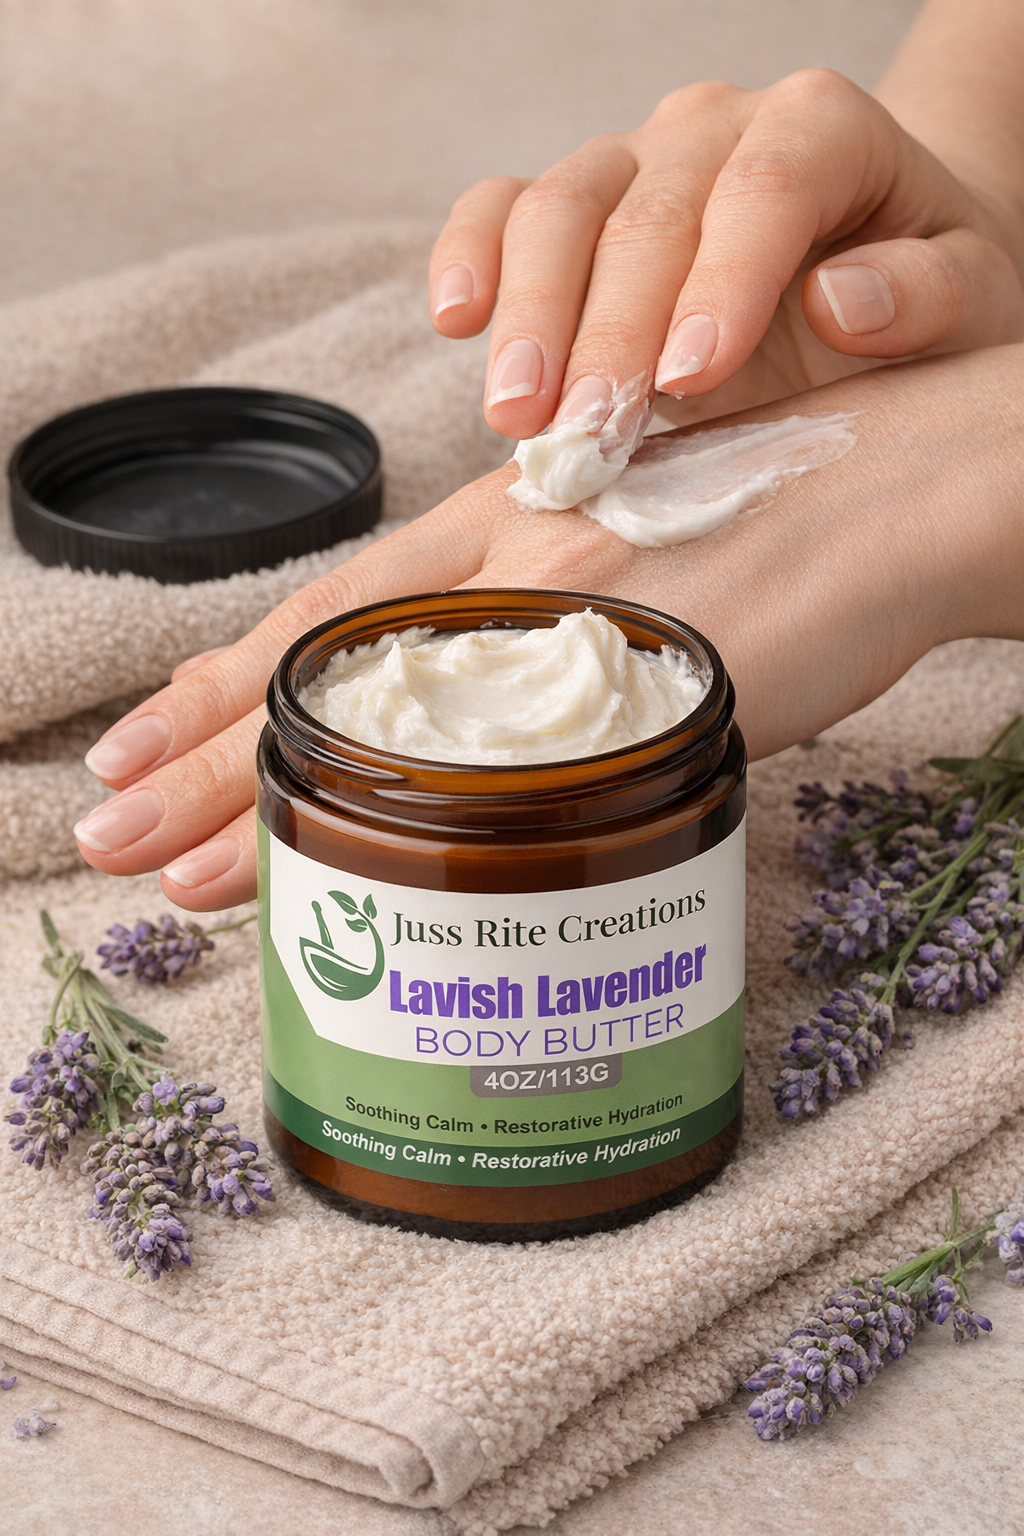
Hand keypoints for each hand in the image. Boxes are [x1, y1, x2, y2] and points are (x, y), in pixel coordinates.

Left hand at [74, 346, 1023, 911]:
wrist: (914, 485)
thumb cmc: (803, 514)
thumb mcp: (654, 555)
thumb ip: (572, 623)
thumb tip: (520, 713)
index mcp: (510, 522)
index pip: (336, 608)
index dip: (234, 671)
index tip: (151, 725)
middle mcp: (504, 561)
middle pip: (314, 669)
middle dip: (198, 749)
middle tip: (104, 818)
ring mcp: (552, 622)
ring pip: (362, 725)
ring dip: (251, 804)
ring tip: (159, 872)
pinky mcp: (619, 684)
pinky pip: (473, 779)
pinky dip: (382, 838)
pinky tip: (317, 879)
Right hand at [429, 69, 1023, 435]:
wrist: (866, 272)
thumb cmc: (918, 296)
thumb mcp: (970, 301)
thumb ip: (927, 296)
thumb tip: (841, 303)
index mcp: (821, 130)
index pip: (764, 187)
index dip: (721, 280)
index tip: (691, 378)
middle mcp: (716, 130)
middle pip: (646, 212)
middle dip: (608, 331)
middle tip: (587, 435)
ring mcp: (633, 162)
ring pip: (560, 209)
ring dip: (531, 320)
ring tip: (519, 419)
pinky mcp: (577, 208)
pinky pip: (503, 209)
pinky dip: (471, 259)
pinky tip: (456, 320)